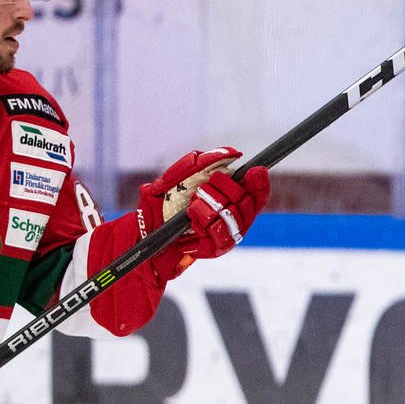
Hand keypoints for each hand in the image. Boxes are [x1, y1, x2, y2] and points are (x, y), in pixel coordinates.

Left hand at [137, 147, 271, 279]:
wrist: (145, 234)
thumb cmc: (161, 206)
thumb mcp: (173, 179)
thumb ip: (195, 164)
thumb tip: (224, 153)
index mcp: (229, 201)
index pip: (255, 194)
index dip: (258, 182)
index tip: (255, 170)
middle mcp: (233, 219)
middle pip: (246, 202)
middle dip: (226, 188)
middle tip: (204, 187)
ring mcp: (225, 236)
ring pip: (232, 217)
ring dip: (211, 205)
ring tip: (193, 203)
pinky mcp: (215, 250)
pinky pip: (219, 234)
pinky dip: (204, 222)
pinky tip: (192, 219)